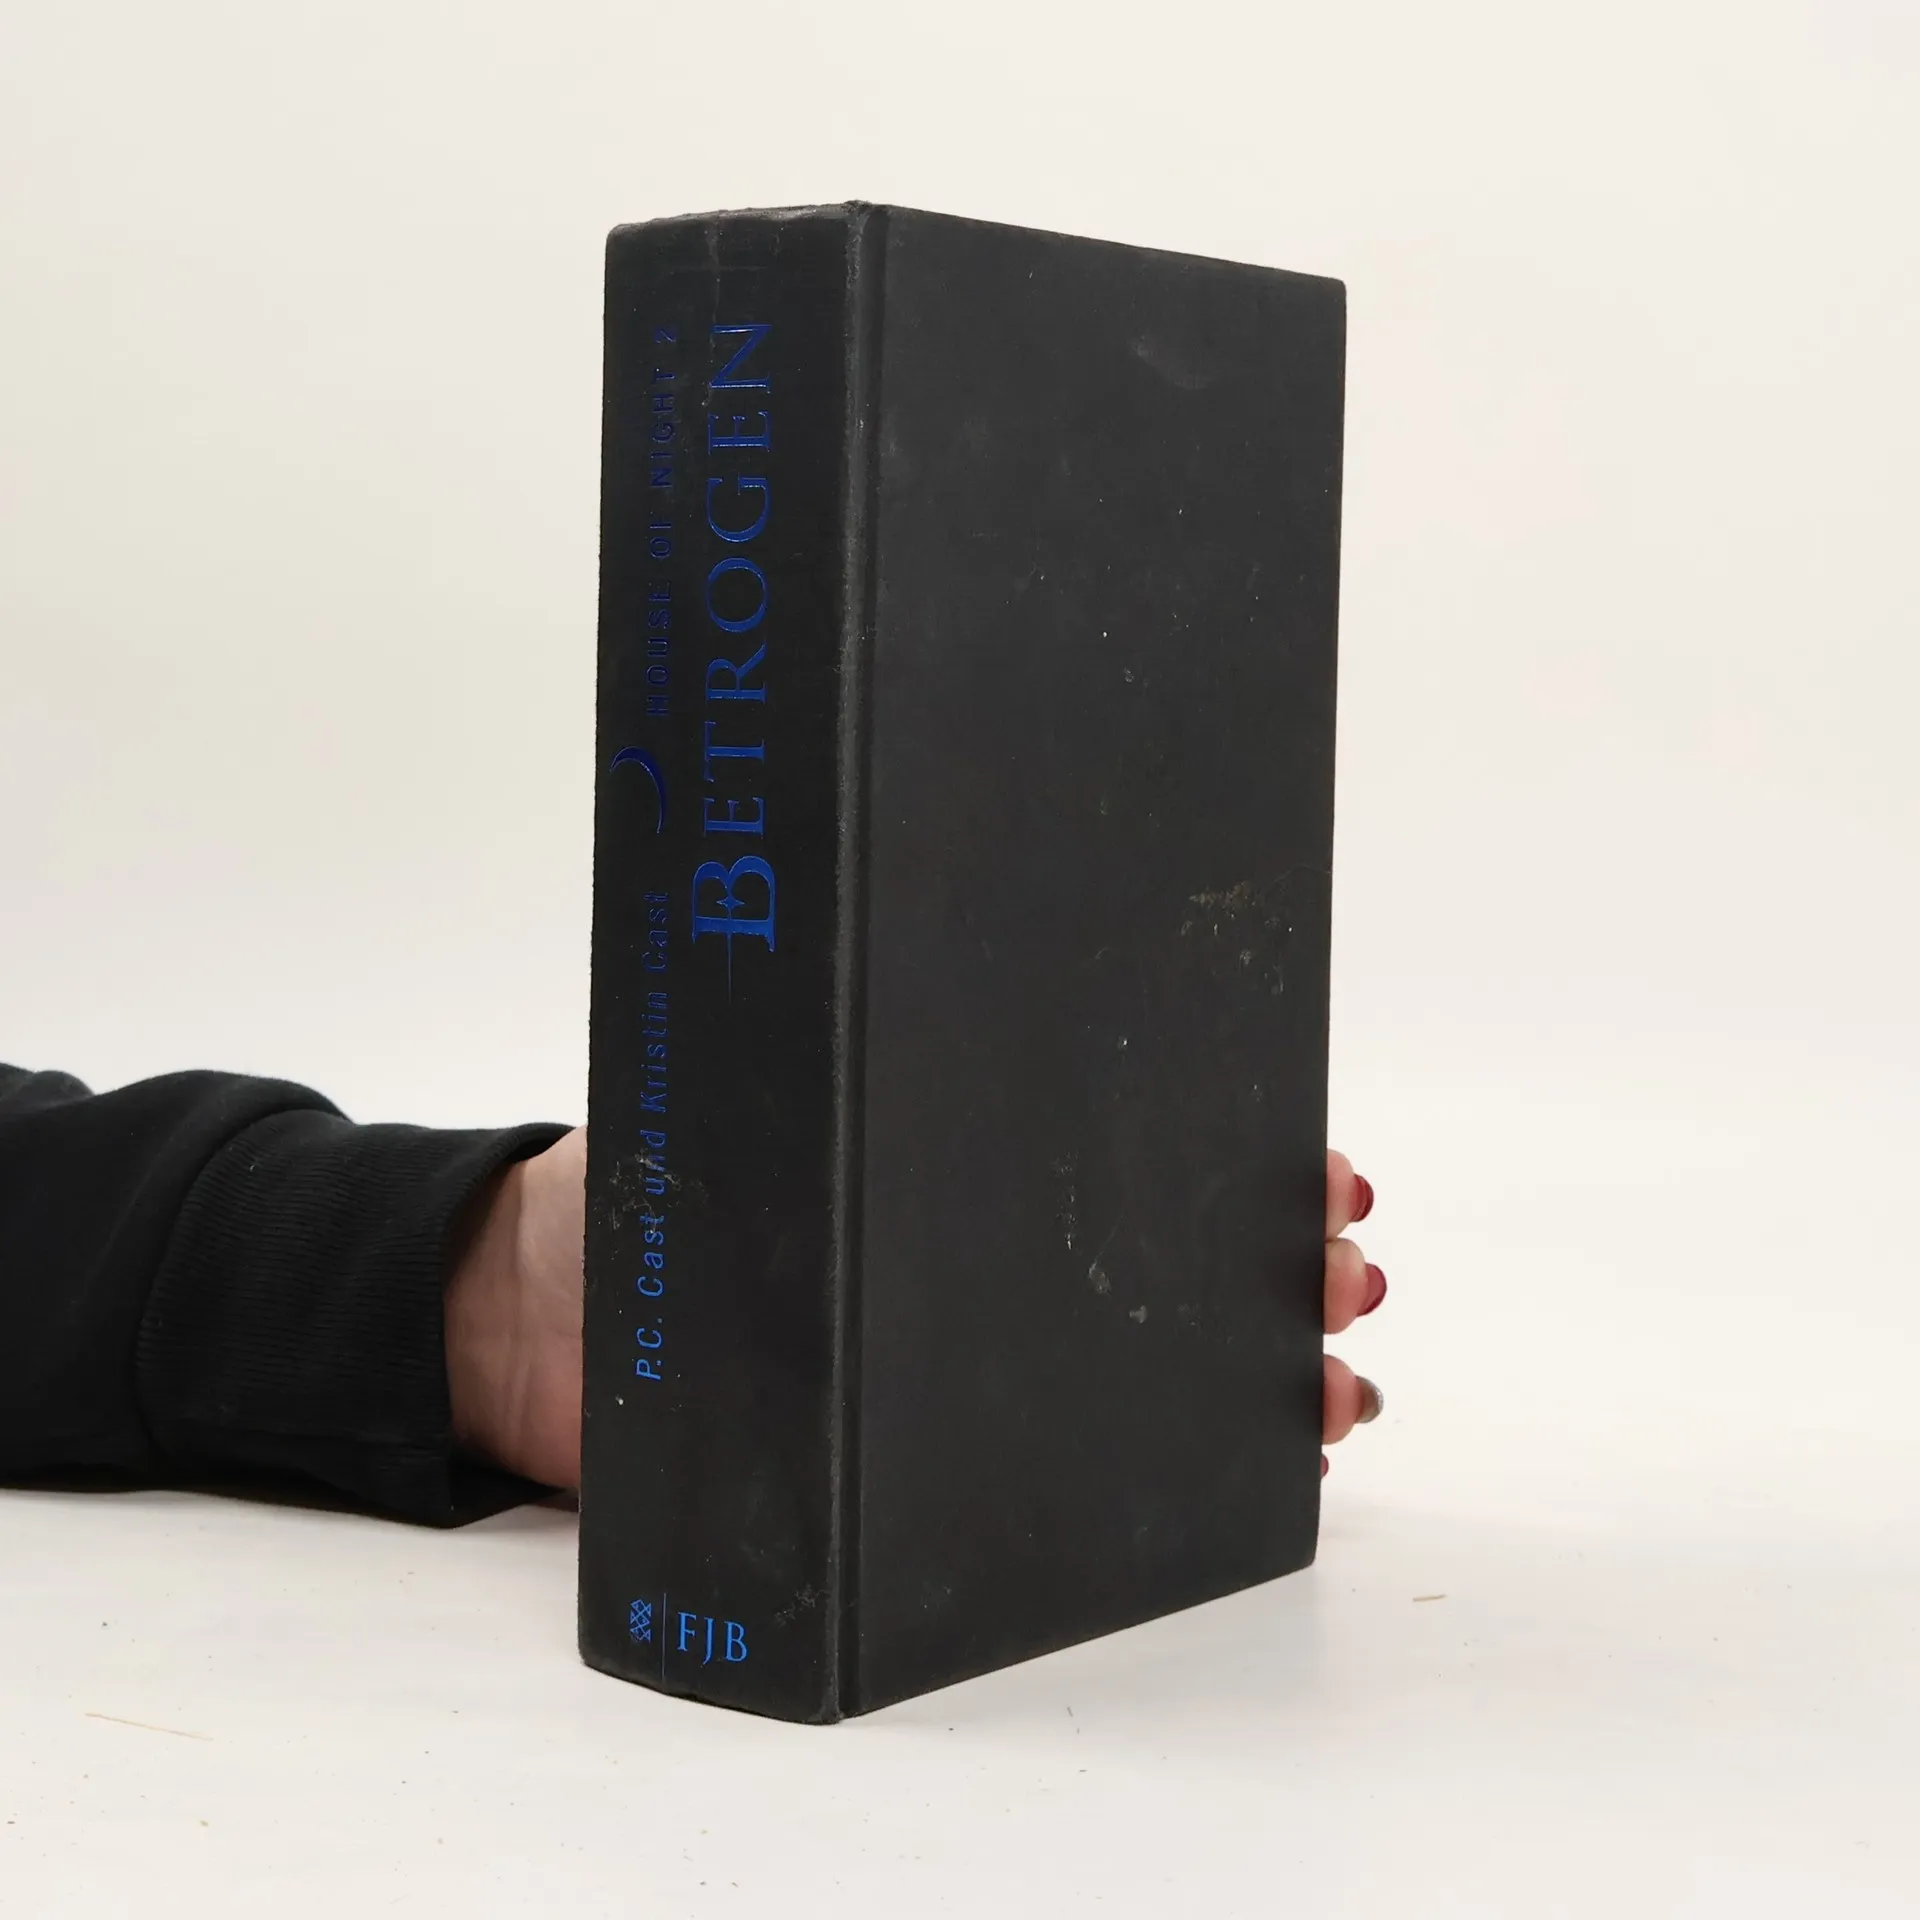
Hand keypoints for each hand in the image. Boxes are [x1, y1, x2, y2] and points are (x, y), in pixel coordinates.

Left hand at [444, 1132, 1386, 1489]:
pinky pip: (1064, 1474)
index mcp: (954, 1165)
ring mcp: (964, 1370)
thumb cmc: (633, 1194)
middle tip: (1337, 1270)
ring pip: (1143, 1371)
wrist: (534, 1323)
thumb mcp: (733, 1118)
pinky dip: (1171, 1473)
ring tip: (1329, 1389)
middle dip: (1273, 1266)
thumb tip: (910, 1076)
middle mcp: (977, 1269)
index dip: (1230, 1160)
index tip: (1315, 1169)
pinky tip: (1255, 1473)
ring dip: (1257, 1372)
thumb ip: (809, 1104)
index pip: (1118, 1155)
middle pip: (1160, 1263)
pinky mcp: (929, 1466)